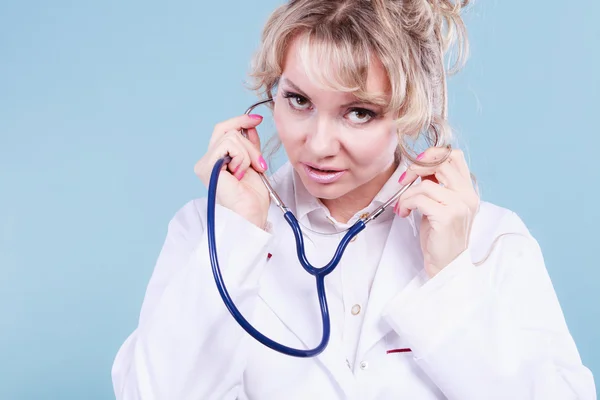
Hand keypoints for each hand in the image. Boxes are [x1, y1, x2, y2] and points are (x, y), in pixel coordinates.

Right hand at [194, 114, 269, 228]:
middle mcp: (207, 161)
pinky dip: (242, 157)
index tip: (257, 119)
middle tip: (260, 163)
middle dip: (249, 142)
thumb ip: (249, 145)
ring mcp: (205, 163)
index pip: (223, 130)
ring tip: (250, 171)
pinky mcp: (207, 166)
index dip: (240, 120)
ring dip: (248, 154)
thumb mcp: (254, 163)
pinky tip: (240, 173)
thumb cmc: (252, 198)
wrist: (250, 215)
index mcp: (216, 161)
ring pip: (231, 137)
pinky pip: (229, 145)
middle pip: (226, 129)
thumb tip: (250, 126)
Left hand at [395, 147, 479, 277]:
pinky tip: (405, 213)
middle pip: (441, 162)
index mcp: (468, 190)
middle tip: (403, 181)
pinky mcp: (447, 216)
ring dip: (407, 194)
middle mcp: (467, 195)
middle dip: (415, 167)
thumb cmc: (440, 236)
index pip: (454, 156)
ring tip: (404, 207)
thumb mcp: (440, 204)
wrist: (446, 265)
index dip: (432, 155)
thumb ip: (436, 185)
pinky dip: (407, 203)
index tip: (416, 168)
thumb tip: (419, 167)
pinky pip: (419, 199)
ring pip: (425, 184)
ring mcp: (459, 206)